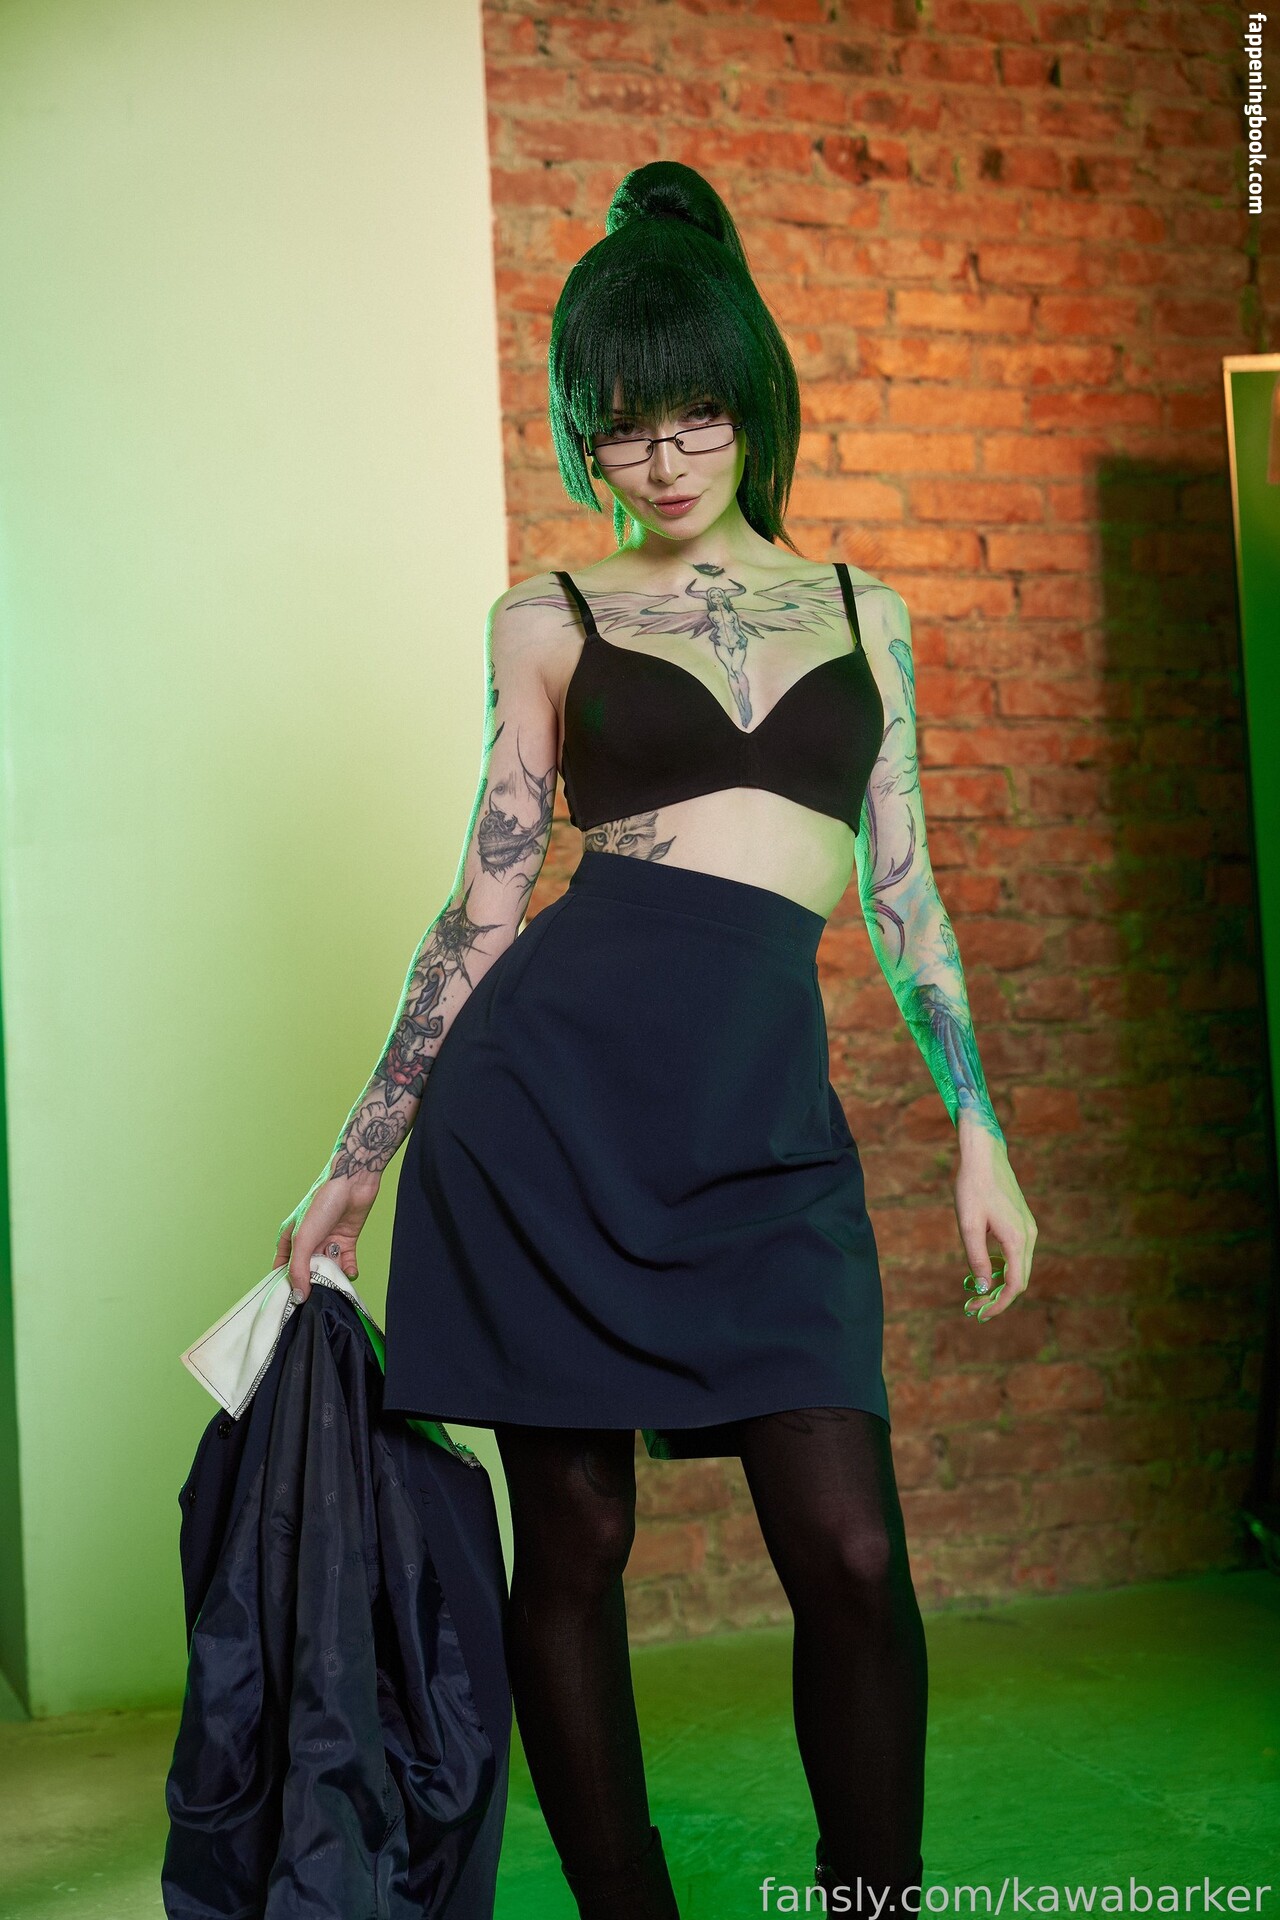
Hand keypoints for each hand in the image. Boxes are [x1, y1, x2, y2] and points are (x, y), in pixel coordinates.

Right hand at [274, 1167, 380, 1300]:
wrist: (352, 1182)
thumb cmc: (322, 1203)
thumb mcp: (303, 1239)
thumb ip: (298, 1269)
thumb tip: (298, 1295)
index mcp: (289, 1240)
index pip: (283, 1270)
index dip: (287, 1286)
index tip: (294, 1304)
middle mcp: (307, 1242)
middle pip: (307, 1272)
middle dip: (314, 1284)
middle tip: (320, 1297)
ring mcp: (326, 1242)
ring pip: (328, 1269)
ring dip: (334, 1277)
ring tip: (338, 1282)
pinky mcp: (345, 1240)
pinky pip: (346, 1262)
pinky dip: (349, 1270)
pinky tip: (351, 1272)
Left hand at [953, 1121, 1036, 1322]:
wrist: (984, 1155)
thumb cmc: (973, 1188)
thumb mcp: (969, 1226)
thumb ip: (977, 1259)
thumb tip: (983, 1288)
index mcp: (1017, 1240)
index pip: (1014, 1285)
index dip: (998, 1304)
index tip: (979, 1313)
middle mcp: (1029, 1236)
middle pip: (1019, 1280)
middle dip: (998, 1298)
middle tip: (974, 1307)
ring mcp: (1028, 1228)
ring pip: (1019, 1267)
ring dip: (1000, 1283)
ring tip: (976, 1292)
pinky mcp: (1023, 1222)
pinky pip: (1017, 1254)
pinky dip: (1003, 1267)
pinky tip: (984, 1268)